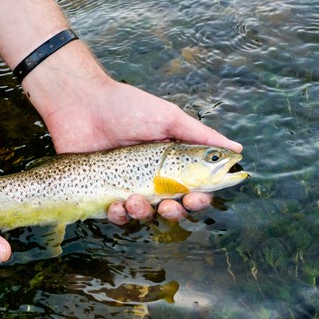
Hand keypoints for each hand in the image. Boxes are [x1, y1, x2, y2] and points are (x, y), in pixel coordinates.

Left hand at [39, 73, 240, 223]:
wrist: (81, 103)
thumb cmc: (126, 106)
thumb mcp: (168, 118)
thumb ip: (200, 135)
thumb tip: (238, 150)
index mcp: (170, 161)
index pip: (193, 188)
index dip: (199, 198)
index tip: (197, 197)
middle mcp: (150, 177)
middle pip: (171, 207)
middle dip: (175, 212)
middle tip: (169, 204)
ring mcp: (125, 186)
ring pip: (144, 215)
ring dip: (144, 213)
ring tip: (133, 198)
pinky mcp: (101, 193)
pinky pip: (115, 216)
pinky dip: (118, 215)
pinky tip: (116, 203)